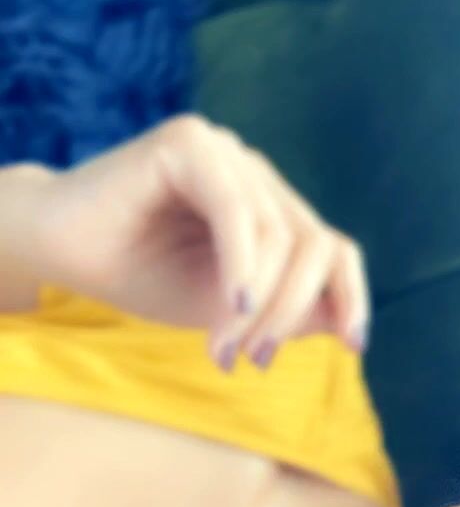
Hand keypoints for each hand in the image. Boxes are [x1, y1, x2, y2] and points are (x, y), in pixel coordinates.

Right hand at [32, 114, 370, 369]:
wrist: (58, 252)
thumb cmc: (138, 276)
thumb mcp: (222, 309)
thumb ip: (280, 312)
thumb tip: (344, 325)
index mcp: (269, 209)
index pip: (330, 248)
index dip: (350, 295)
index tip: (355, 347)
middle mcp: (255, 175)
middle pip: (311, 245)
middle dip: (290, 314)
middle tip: (257, 363)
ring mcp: (226, 152)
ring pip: (277, 235)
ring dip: (257, 305)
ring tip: (226, 351)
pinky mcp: (189, 143)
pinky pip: (234, 209)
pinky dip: (239, 265)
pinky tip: (230, 308)